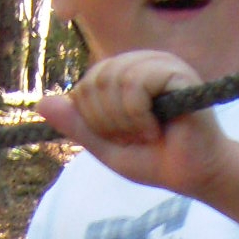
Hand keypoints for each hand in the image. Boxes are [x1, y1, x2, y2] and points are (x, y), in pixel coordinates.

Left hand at [34, 51, 227, 199]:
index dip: (95, 119)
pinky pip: (136, 84)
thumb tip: (40, 104)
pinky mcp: (177, 72)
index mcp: (124, 75)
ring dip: (124, 120)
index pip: (85, 85)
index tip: (123, 138)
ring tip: (148, 134)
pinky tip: (157, 128)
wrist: (197, 175)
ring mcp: (160, 63)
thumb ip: (77, 125)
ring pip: (114, 80)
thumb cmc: (158, 160)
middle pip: (96, 80)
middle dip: (108, 121)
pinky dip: (139, 116)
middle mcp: (142, 63)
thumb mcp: (107, 147)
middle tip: (136, 138)